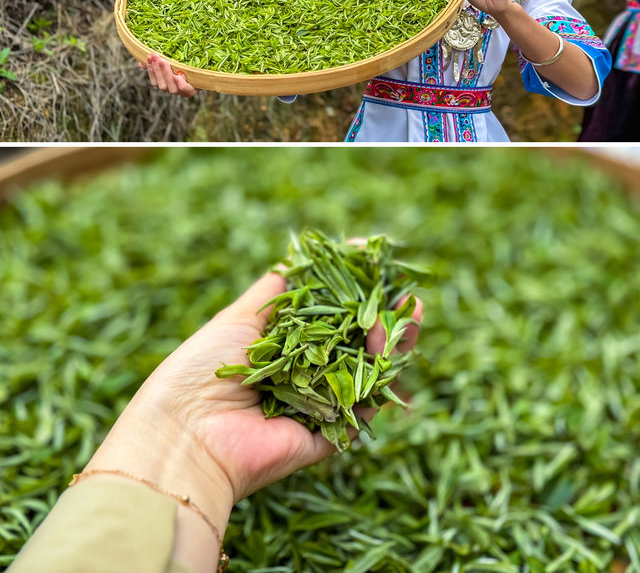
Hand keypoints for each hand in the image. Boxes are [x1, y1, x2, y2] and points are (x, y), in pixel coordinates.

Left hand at [84, 271, 421, 508]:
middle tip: (405, 290)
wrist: (184, 432)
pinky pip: (363, 409)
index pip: (330, 314)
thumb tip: (297, 258)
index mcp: (284, 347)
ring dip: (392, 341)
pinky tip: (392, 349)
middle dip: (384, 314)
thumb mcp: (238, 317)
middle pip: (356, 341)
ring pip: (368, 371)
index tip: (371, 256)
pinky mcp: (327, 435)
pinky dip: (384, 381)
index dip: (354, 288)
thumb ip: (274, 291)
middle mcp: (305, 375)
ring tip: (408, 313)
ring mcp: (318, 405)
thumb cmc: (199, 369)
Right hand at [138, 53, 198, 96]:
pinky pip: (186, 90)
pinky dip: (181, 84)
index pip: (154, 80)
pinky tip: (178, 76)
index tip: (148, 57)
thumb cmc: (184, 64)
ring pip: (171, 88)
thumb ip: (155, 63)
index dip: (150, 70)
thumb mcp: (169, 62)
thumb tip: (139, 63)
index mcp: (166, 84)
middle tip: (155, 56)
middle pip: (161, 84)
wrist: (206, 70)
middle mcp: (173, 90)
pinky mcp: (193, 91)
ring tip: (164, 61)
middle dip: (157, 70)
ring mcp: (183, 92)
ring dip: (167, 74)